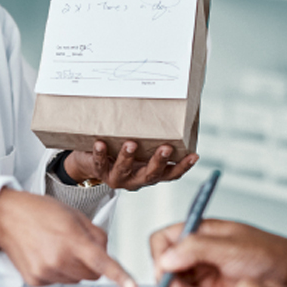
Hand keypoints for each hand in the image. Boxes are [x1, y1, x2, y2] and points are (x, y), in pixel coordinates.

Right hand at [0, 187, 135, 286]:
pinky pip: (59, 282)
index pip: (102, 262)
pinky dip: (58, 271)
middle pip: (93, 275)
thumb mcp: (74, 214)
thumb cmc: (40, 211)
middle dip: (91, 262)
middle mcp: (59, 259)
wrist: (7, 217)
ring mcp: (46, 271)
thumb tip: (106, 252)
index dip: (119, 277)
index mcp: (72, 239)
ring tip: (58, 246)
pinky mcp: (35, 280)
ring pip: (77, 280)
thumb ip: (96, 234)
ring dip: (74, 267)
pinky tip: (46, 254)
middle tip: (77, 244)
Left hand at [64, 140, 198, 190]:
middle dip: (159, 161)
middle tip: (166, 148)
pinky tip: (100, 143)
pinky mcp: (100, 171)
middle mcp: (136, 179)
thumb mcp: (140, 146)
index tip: (194, 156)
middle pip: (151, 175)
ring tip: (131, 143)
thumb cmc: (120, 150)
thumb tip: (168, 107)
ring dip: (128, 157)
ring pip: (124, 170)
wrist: (92, 163)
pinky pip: (99, 164)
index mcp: (150, 173)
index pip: (171, 173)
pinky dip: (100, 154)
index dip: (183, 167)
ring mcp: (118, 177)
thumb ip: (151, 136)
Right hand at [149, 219, 286, 286]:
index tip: (164, 270)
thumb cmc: (270, 254)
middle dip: (166, 278)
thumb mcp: (231, 247)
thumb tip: (166, 257)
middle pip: (165, 262)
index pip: (165, 238)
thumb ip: (196, 249)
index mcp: (202, 231)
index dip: (159, 254)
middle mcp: (200, 249)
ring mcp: (205, 270)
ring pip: (174, 282)